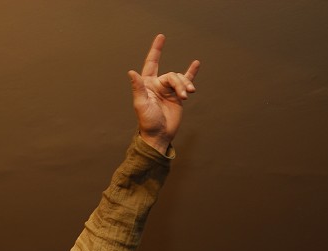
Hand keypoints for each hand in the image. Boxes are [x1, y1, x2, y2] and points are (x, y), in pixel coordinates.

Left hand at [128, 34, 200, 153]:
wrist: (159, 135)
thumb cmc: (147, 122)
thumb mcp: (141, 104)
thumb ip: (138, 88)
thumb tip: (131, 72)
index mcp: (147, 85)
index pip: (151, 63)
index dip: (156, 50)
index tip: (161, 37)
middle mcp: (157, 85)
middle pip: (171, 75)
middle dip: (179, 83)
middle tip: (184, 95)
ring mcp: (168, 91)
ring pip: (180, 79)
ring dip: (185, 86)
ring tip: (188, 96)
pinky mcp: (177, 97)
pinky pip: (185, 82)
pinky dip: (191, 74)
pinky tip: (196, 64)